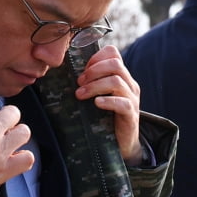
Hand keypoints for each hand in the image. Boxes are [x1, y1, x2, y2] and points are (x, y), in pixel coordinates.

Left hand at [74, 44, 143, 164]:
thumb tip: (65, 74)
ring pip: (116, 81)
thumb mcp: (97, 96)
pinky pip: (122, 103)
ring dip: (94, 86)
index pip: (113, 53)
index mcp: (121, 76)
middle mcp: (129, 84)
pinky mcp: (131, 114)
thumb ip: (89, 83)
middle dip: (93, 71)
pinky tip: (96, 104)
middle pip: (115, 64)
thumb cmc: (104, 118)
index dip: (95, 58)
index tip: (82, 70)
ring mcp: (132, 98)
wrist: (120, 143)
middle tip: (79, 83)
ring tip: (80, 95)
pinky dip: (107, 101)